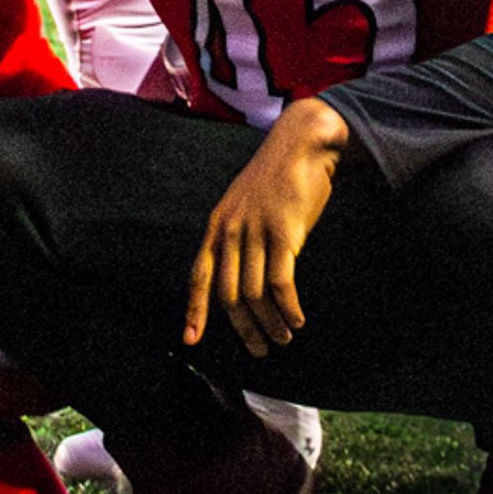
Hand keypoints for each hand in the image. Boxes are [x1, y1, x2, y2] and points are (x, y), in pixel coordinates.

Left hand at [186, 97, 344, 355]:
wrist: (301, 143)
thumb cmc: (278, 178)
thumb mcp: (246, 205)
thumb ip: (240, 237)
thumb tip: (245, 278)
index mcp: (217, 225)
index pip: (199, 275)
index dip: (195, 309)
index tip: (191, 339)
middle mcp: (231, 230)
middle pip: (229, 294)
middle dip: (244, 328)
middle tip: (261, 349)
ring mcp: (256, 231)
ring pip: (255, 294)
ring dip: (270, 324)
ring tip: (284, 338)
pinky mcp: (284, 232)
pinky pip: (281, 283)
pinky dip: (288, 308)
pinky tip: (297, 320)